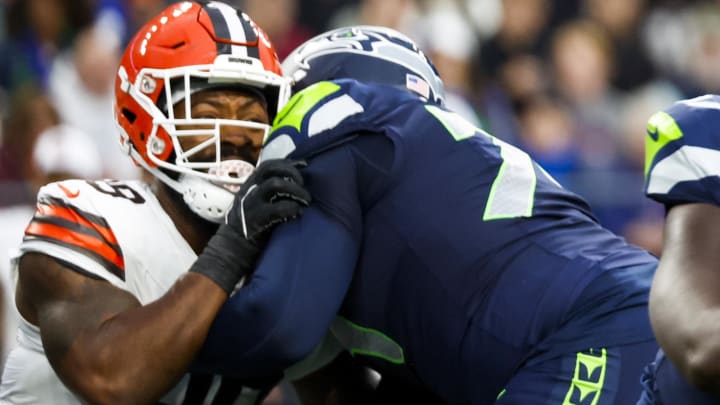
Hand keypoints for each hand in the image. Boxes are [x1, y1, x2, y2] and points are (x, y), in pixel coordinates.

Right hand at [190, 159, 310, 293]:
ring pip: (275, 184)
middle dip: (291, 172)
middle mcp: (249, 190)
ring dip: (296, 190)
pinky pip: (278, 208)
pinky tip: (298, 213)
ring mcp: (251, 203)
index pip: (268, 165)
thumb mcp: (253, 203)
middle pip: (270, 169)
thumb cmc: (249, 227)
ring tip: (306, 200)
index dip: (287, 163)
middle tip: (303, 185)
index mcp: (249, 185)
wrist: (231, 249)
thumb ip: (267, 193)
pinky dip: (292, 208)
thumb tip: (293, 184)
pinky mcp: (256, 219)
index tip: (304, 165)